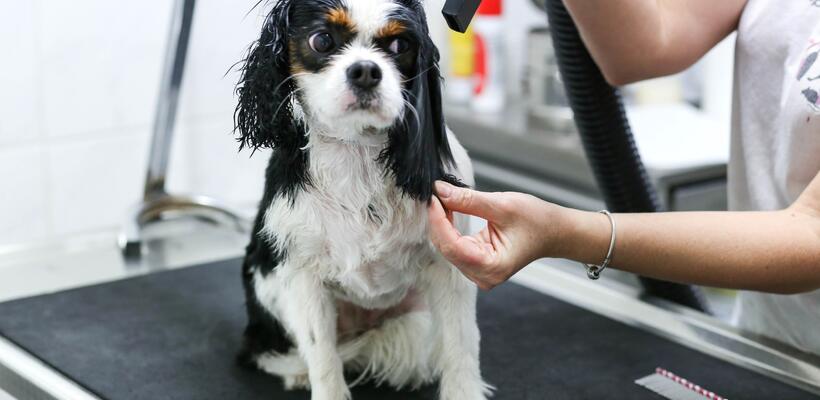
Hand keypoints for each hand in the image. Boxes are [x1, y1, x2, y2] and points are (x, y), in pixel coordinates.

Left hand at [427, 181, 565, 289]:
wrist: (555, 231)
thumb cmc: (537, 221)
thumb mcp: (502, 205)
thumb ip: (468, 200)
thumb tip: (440, 191)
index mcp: (492, 267)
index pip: (451, 246)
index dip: (438, 221)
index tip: (433, 197)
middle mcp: (483, 276)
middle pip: (446, 248)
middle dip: (438, 220)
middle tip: (436, 193)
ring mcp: (478, 273)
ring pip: (447, 247)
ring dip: (441, 223)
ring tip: (443, 199)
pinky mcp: (476, 264)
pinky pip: (453, 246)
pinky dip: (448, 227)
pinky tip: (449, 210)